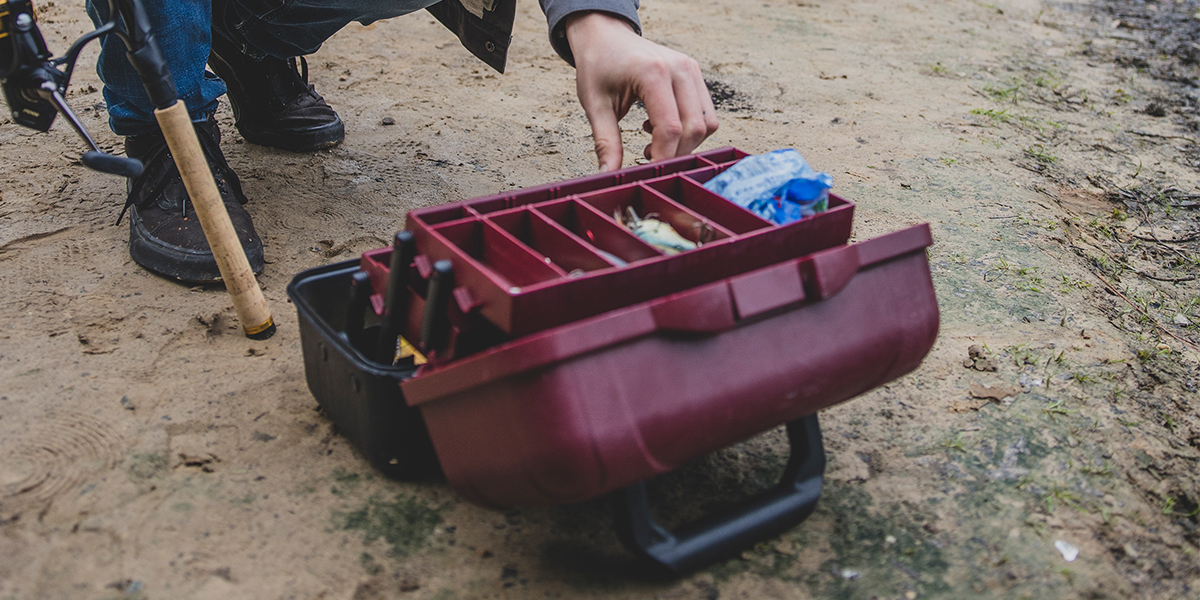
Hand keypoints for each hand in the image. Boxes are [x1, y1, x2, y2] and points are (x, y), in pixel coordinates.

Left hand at [565, 12, 718, 171]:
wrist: (606, 35)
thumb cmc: (598, 66)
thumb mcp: (595, 106)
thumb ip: (606, 143)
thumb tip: (608, 176)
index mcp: (653, 73)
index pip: (670, 128)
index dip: (662, 157)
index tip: (647, 172)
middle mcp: (679, 69)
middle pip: (694, 128)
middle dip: (675, 153)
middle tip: (647, 158)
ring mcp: (691, 69)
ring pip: (706, 123)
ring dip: (686, 143)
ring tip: (653, 142)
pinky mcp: (695, 74)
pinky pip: (706, 113)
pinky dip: (690, 129)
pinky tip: (661, 127)